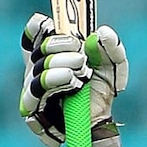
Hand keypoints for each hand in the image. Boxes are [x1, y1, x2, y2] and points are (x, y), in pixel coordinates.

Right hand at [19, 14, 127, 146]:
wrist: (100, 121)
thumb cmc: (100, 89)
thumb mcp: (113, 65)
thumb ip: (112, 47)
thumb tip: (103, 33)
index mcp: (50, 55)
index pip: (33, 36)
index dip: (37, 28)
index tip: (51, 24)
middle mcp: (36, 71)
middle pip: (37, 52)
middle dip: (57, 47)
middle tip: (80, 52)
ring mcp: (33, 92)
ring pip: (36, 75)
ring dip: (58, 68)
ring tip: (79, 71)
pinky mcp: (34, 113)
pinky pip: (35, 98)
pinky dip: (55, 86)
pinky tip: (72, 84)